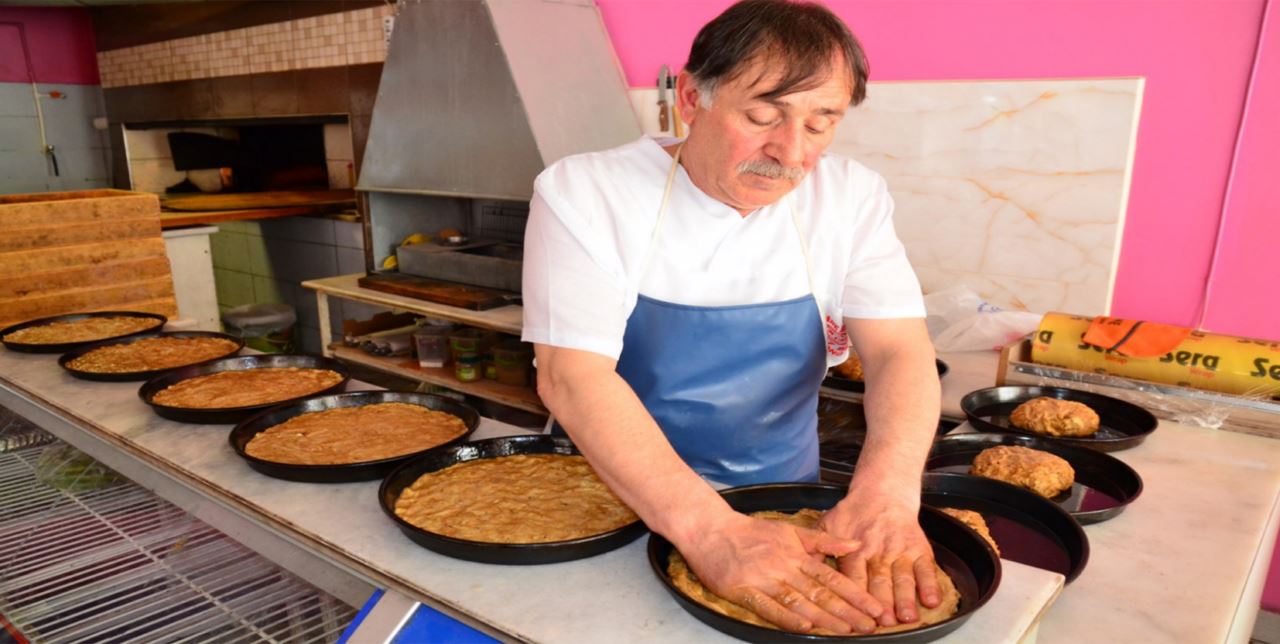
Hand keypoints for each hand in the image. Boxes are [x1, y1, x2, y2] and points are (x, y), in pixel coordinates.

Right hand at [680, 511, 884, 633]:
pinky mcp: (743, 591)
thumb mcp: (790, 530)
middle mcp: (783, 567)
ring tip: (846, 631)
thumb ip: (823, 540)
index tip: (874, 608)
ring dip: (824, 617)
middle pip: (820, 592)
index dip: (854, 594)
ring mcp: (763, 579)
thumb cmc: (751, 532)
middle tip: (869, 625)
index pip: (831, 577)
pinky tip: (804, 626)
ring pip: (799, 600)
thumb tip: (856, 544)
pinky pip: (768, 606)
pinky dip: (786, 617)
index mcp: (796, 554)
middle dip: (847, 610)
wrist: (711, 530)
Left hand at [819, 489, 939, 627]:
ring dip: (906, 598)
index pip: (854, 578)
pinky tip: (931, 600)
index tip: (857, 614)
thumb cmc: (853, 514)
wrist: (883, 493)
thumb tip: (802, 567)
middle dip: (883, 603)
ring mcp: (900, 551)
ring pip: (904, 578)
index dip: (856, 597)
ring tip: (908, 617)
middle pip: (880, 581)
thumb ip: (817, 547)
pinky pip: (927, 569)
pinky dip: (930, 585)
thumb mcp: (828, 524)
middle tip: (884, 621)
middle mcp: (878, 552)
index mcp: (854, 549)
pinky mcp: (919, 549)